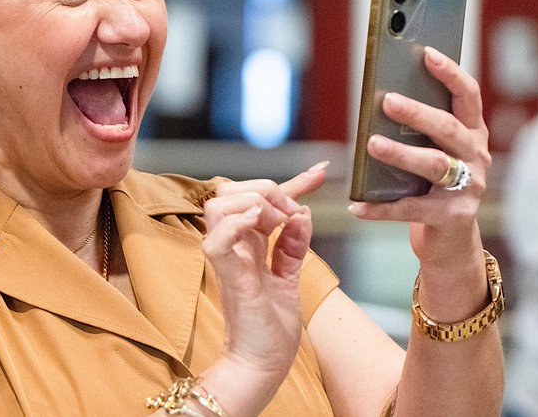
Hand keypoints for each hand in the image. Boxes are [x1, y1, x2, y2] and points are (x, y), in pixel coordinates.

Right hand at [199, 166, 324, 405]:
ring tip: (280, 220)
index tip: (321, 170)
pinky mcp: (228, 277)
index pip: (262, 200)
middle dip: (267, 188)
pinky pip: (217, 241)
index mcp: (248, 245)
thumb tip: (303, 213)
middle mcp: (234, 247)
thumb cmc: (272, 329)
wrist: (264, 366)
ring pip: (218, 205)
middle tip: (294, 213)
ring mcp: (228, 260)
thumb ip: (294, 246)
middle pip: (231, 191)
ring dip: (253, 202)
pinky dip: (237, 224)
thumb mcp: (289, 277)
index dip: (293, 182)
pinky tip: (261, 223)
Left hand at [350, 46, 490, 277]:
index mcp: (473, 134)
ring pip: (434, 165)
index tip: (427, 53)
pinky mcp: (453, 218)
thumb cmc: (434, 186)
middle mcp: (477, 158)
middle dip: (418, 113)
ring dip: (401, 154)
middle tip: (387, 100)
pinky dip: (381, 208)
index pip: (468, 95)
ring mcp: (469, 188)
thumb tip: (381, 100)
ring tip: (371, 144)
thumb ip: (420, 130)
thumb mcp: (434, 152)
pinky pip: (412, 209)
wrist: (452, 240)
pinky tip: (357, 204)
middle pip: (448, 129)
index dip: (450, 73)